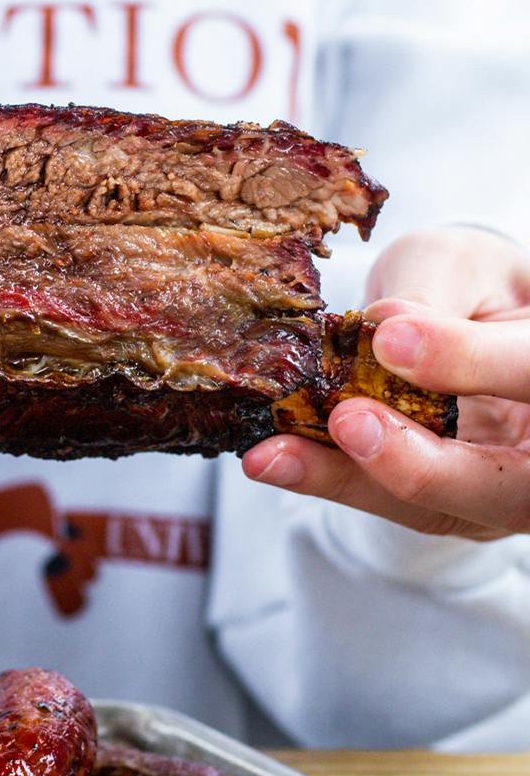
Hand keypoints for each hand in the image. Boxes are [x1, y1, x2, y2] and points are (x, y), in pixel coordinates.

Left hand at [242, 227, 529, 540]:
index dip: (472, 361)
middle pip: (505, 485)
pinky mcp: (438, 506)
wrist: (455, 320)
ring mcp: (496, 489)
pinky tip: (269, 461)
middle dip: (422, 464)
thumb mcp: (454, 268)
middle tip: (348, 422)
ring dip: (351, 480)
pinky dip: (324, 479)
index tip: (390, 337)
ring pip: (437, 507)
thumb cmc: (467, 287)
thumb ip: (430, 295)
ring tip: (276, 455)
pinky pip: (382, 500)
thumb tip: (384, 328)